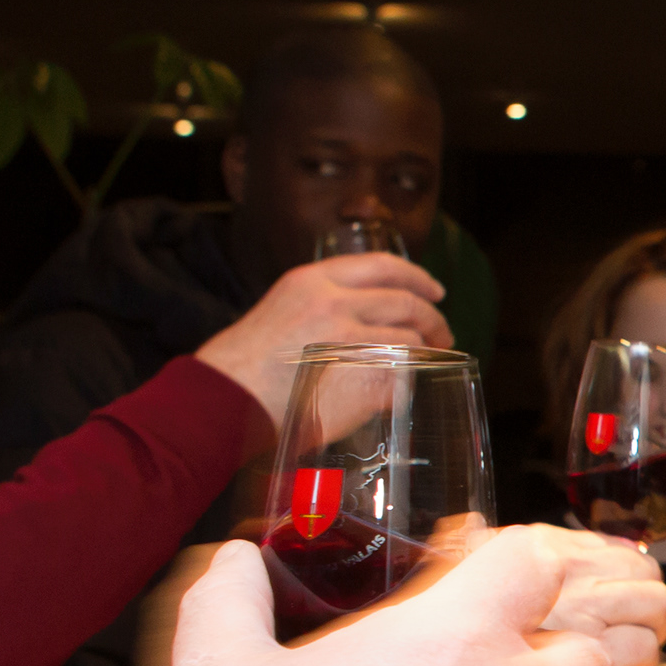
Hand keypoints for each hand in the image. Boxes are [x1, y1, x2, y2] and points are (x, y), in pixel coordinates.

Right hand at [192, 257, 453, 432]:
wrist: (223, 400)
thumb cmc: (241, 366)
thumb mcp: (279, 311)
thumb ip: (321, 306)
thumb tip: (363, 315)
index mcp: (313, 281)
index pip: (380, 265)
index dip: (415, 276)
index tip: (433, 289)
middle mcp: (335, 304)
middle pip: (406, 302)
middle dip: (432, 318)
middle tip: (441, 332)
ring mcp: (352, 341)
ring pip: (410, 338)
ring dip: (426, 350)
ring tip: (429, 359)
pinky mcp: (364, 379)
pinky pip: (402, 376)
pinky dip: (410, 381)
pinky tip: (407, 388)